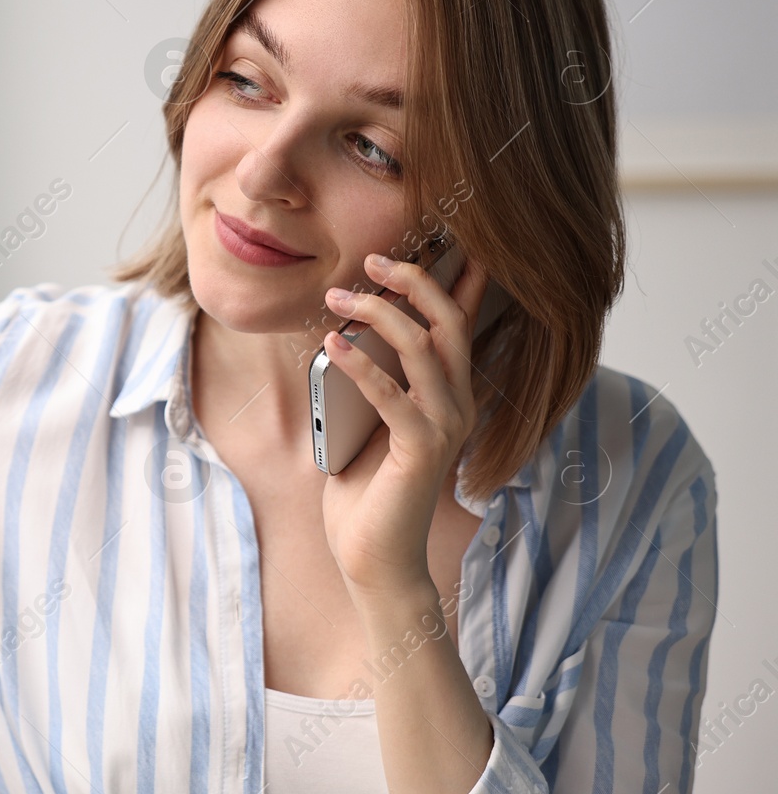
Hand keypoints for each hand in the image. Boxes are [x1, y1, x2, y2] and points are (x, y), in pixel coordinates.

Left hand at [318, 250, 492, 599]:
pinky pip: (392, 395)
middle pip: (449, 321)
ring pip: (424, 347)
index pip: (460, 322)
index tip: (437, 233)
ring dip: (378, 314)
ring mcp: (445, 427)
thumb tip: (340, 331)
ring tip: (339, 294)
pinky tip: (332, 343)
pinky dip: (361, 365)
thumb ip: (365, 380)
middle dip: (415, 280)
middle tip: (374, 257)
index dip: (455, 277)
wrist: (374, 560)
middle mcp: (458, 404)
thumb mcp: (362, 421)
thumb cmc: (366, 492)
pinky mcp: (421, 451)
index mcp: (448, 393)